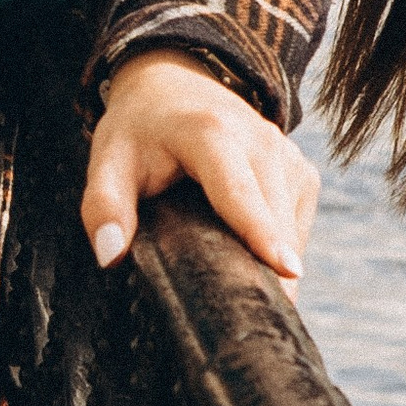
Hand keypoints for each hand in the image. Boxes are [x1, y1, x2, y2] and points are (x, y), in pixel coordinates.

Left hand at [80, 49, 319, 285]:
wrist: (175, 81)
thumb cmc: (140, 129)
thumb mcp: (109, 158)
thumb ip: (104, 206)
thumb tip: (109, 256)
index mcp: (211, 133)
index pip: (239, 191)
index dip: (262, 233)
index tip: (287, 271)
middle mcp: (260, 140)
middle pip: (274, 218)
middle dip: (270, 271)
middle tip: (250, 323)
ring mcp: (287, 154)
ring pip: (292, 226)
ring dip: (274, 265)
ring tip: (248, 299)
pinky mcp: (301, 170)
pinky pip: (297, 223)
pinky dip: (280, 248)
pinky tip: (252, 262)